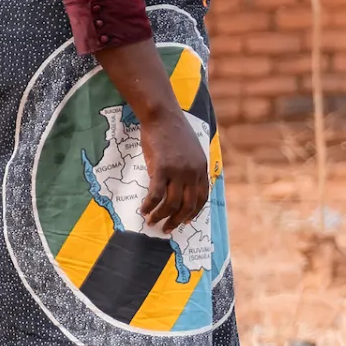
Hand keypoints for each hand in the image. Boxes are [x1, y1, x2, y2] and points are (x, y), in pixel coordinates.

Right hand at [137, 107, 209, 235]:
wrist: (163, 116)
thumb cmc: (174, 132)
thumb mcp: (191, 151)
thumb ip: (191, 168)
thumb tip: (184, 185)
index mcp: (202, 169)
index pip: (202, 197)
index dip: (193, 212)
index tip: (186, 222)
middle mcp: (193, 172)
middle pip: (188, 204)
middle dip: (177, 220)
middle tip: (167, 229)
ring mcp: (178, 171)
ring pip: (171, 202)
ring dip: (161, 216)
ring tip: (152, 222)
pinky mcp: (162, 168)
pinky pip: (155, 194)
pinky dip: (149, 205)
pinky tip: (143, 210)